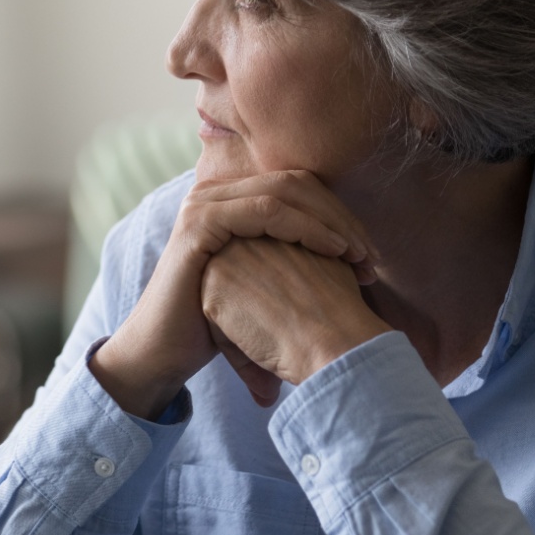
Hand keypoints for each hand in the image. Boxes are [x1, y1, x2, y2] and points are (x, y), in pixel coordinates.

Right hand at [90, 172, 378, 418]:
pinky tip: (334, 252)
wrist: (164, 352)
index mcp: (231, 199)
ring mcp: (204, 203)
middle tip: (370, 256)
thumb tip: (353, 259)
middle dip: (342, 216)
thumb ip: (295, 260)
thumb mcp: (262, 284)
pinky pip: (267, 211)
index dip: (340, 213)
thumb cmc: (217, 325)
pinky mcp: (200, 223)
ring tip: (358, 257)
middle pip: (297, 181)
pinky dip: (307, 227)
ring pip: (286, 190)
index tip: (368, 255)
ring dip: (332, 221)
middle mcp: (215, 192)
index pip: (299, 186)